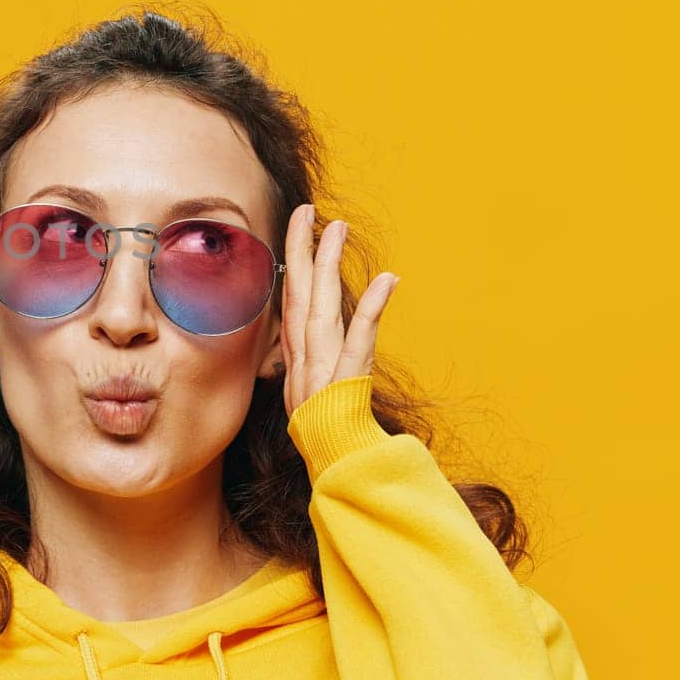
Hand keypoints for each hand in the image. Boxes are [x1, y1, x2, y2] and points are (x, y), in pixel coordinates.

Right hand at [279, 204, 398, 414]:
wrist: (334, 468)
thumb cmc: (327, 434)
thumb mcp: (309, 393)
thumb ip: (311, 359)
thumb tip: (316, 330)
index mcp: (297, 358)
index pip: (291, 301)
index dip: (293, 262)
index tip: (299, 226)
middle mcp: (304, 358)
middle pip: (300, 295)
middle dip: (302, 250)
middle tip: (309, 211)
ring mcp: (324, 369)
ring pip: (323, 309)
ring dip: (329, 266)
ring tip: (337, 229)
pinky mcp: (348, 383)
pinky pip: (361, 342)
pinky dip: (372, 310)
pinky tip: (388, 281)